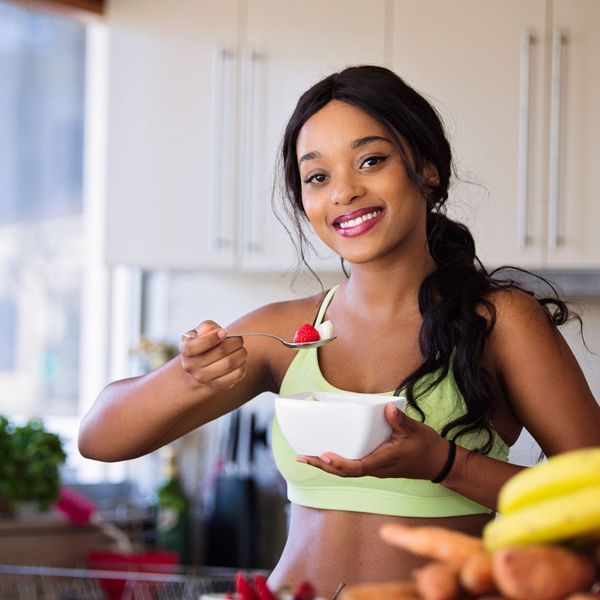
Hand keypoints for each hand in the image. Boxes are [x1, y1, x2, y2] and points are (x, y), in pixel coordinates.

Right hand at [179, 321, 247, 390]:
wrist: (199, 369)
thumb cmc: (202, 345)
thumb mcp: (199, 333)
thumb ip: (206, 327)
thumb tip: (216, 331)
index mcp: (186, 351)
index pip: (194, 346)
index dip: (211, 338)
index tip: (224, 332)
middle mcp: (191, 366)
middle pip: (220, 352)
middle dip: (234, 342)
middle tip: (239, 339)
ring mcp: (203, 378)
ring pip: (229, 364)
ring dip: (241, 353)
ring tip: (241, 349)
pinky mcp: (217, 386)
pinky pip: (236, 375)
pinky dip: (242, 365)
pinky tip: (241, 361)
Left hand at [296, 404, 449, 479]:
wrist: (438, 462)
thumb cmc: (426, 447)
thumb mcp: (415, 431)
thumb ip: (400, 421)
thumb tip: (387, 409)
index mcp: (382, 462)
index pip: (355, 468)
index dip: (338, 464)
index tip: (323, 456)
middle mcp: (375, 468)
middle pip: (343, 472)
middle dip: (322, 466)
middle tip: (302, 457)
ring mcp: (375, 468)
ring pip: (346, 471)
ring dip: (326, 465)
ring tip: (307, 457)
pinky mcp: (375, 465)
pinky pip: (352, 466)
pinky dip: (337, 462)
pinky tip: (328, 455)